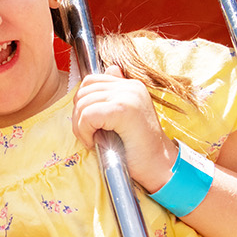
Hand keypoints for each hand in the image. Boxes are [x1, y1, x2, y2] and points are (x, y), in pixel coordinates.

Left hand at [73, 65, 177, 191]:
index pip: (91, 81)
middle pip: (83, 91)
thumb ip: (113, 97)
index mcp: (131, 86)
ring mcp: (128, 96)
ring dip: (80, 127)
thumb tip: (110, 70)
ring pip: (83, 104)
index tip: (91, 124)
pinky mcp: (123, 109)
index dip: (82, 103)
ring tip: (93, 140)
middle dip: (78, 116)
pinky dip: (84, 132)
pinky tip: (94, 142)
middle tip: (88, 135)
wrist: (158, 166)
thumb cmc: (138, 148)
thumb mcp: (123, 118)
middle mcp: (131, 86)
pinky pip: (88, 115)